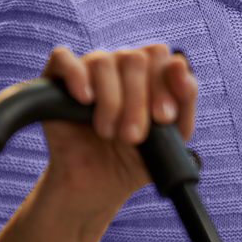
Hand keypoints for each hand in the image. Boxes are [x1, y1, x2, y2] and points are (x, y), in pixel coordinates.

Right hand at [37, 45, 196, 219]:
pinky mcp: (55, 82)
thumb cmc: (138, 156)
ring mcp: (88, 70)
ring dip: (111, 103)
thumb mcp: (174, 135)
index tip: (162, 119)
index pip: (160, 55)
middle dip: (138, 102)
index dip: (164, 85)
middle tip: (132, 137)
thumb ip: (185, 99)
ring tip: (108, 133)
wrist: (98, 186)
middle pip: (135, 58)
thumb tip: (179, 63)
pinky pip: (63, 59)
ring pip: (104, 61)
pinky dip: (76, 76)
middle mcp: (120, 65)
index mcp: (149, 71)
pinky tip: (85, 100)